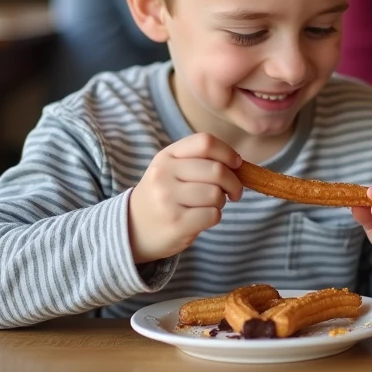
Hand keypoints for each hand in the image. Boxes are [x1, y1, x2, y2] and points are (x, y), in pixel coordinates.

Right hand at [127, 133, 242, 263]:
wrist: (133, 229)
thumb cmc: (162, 196)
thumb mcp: (171, 169)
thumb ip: (200, 161)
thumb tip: (238, 164)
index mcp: (166, 156)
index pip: (205, 142)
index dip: (228, 152)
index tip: (236, 165)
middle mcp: (164, 175)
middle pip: (216, 170)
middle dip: (233, 182)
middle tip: (233, 192)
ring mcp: (167, 200)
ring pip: (216, 194)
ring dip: (221, 201)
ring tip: (209, 205)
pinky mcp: (176, 223)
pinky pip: (213, 215)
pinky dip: (214, 217)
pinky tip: (201, 218)